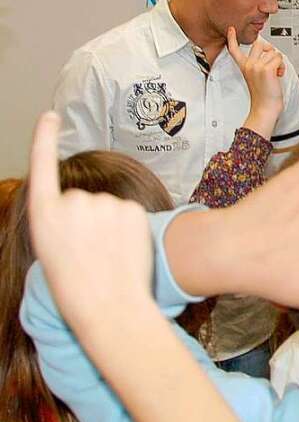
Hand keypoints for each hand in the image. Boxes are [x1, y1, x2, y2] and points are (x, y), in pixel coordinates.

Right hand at [27, 112, 153, 326]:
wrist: (108, 306)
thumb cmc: (76, 285)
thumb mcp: (53, 248)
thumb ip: (65, 219)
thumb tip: (87, 204)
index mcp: (43, 213)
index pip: (42, 166)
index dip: (45, 138)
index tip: (50, 116)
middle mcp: (71, 201)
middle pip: (82, 199)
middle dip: (87, 221)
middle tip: (89, 253)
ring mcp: (103, 203)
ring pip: (108, 206)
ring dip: (109, 226)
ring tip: (107, 255)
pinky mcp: (133, 209)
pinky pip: (129, 212)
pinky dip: (129, 227)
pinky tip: (124, 249)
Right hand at [227, 27, 283, 139]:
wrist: (265, 107)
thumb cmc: (264, 95)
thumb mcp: (257, 77)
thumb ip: (259, 64)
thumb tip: (270, 54)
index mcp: (244, 67)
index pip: (235, 50)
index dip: (232, 38)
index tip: (231, 29)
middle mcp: (249, 65)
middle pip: (260, 44)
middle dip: (270, 50)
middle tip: (272, 62)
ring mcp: (257, 66)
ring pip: (273, 52)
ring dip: (278, 62)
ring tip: (276, 73)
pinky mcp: (266, 69)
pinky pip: (279, 59)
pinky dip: (282, 66)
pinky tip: (278, 75)